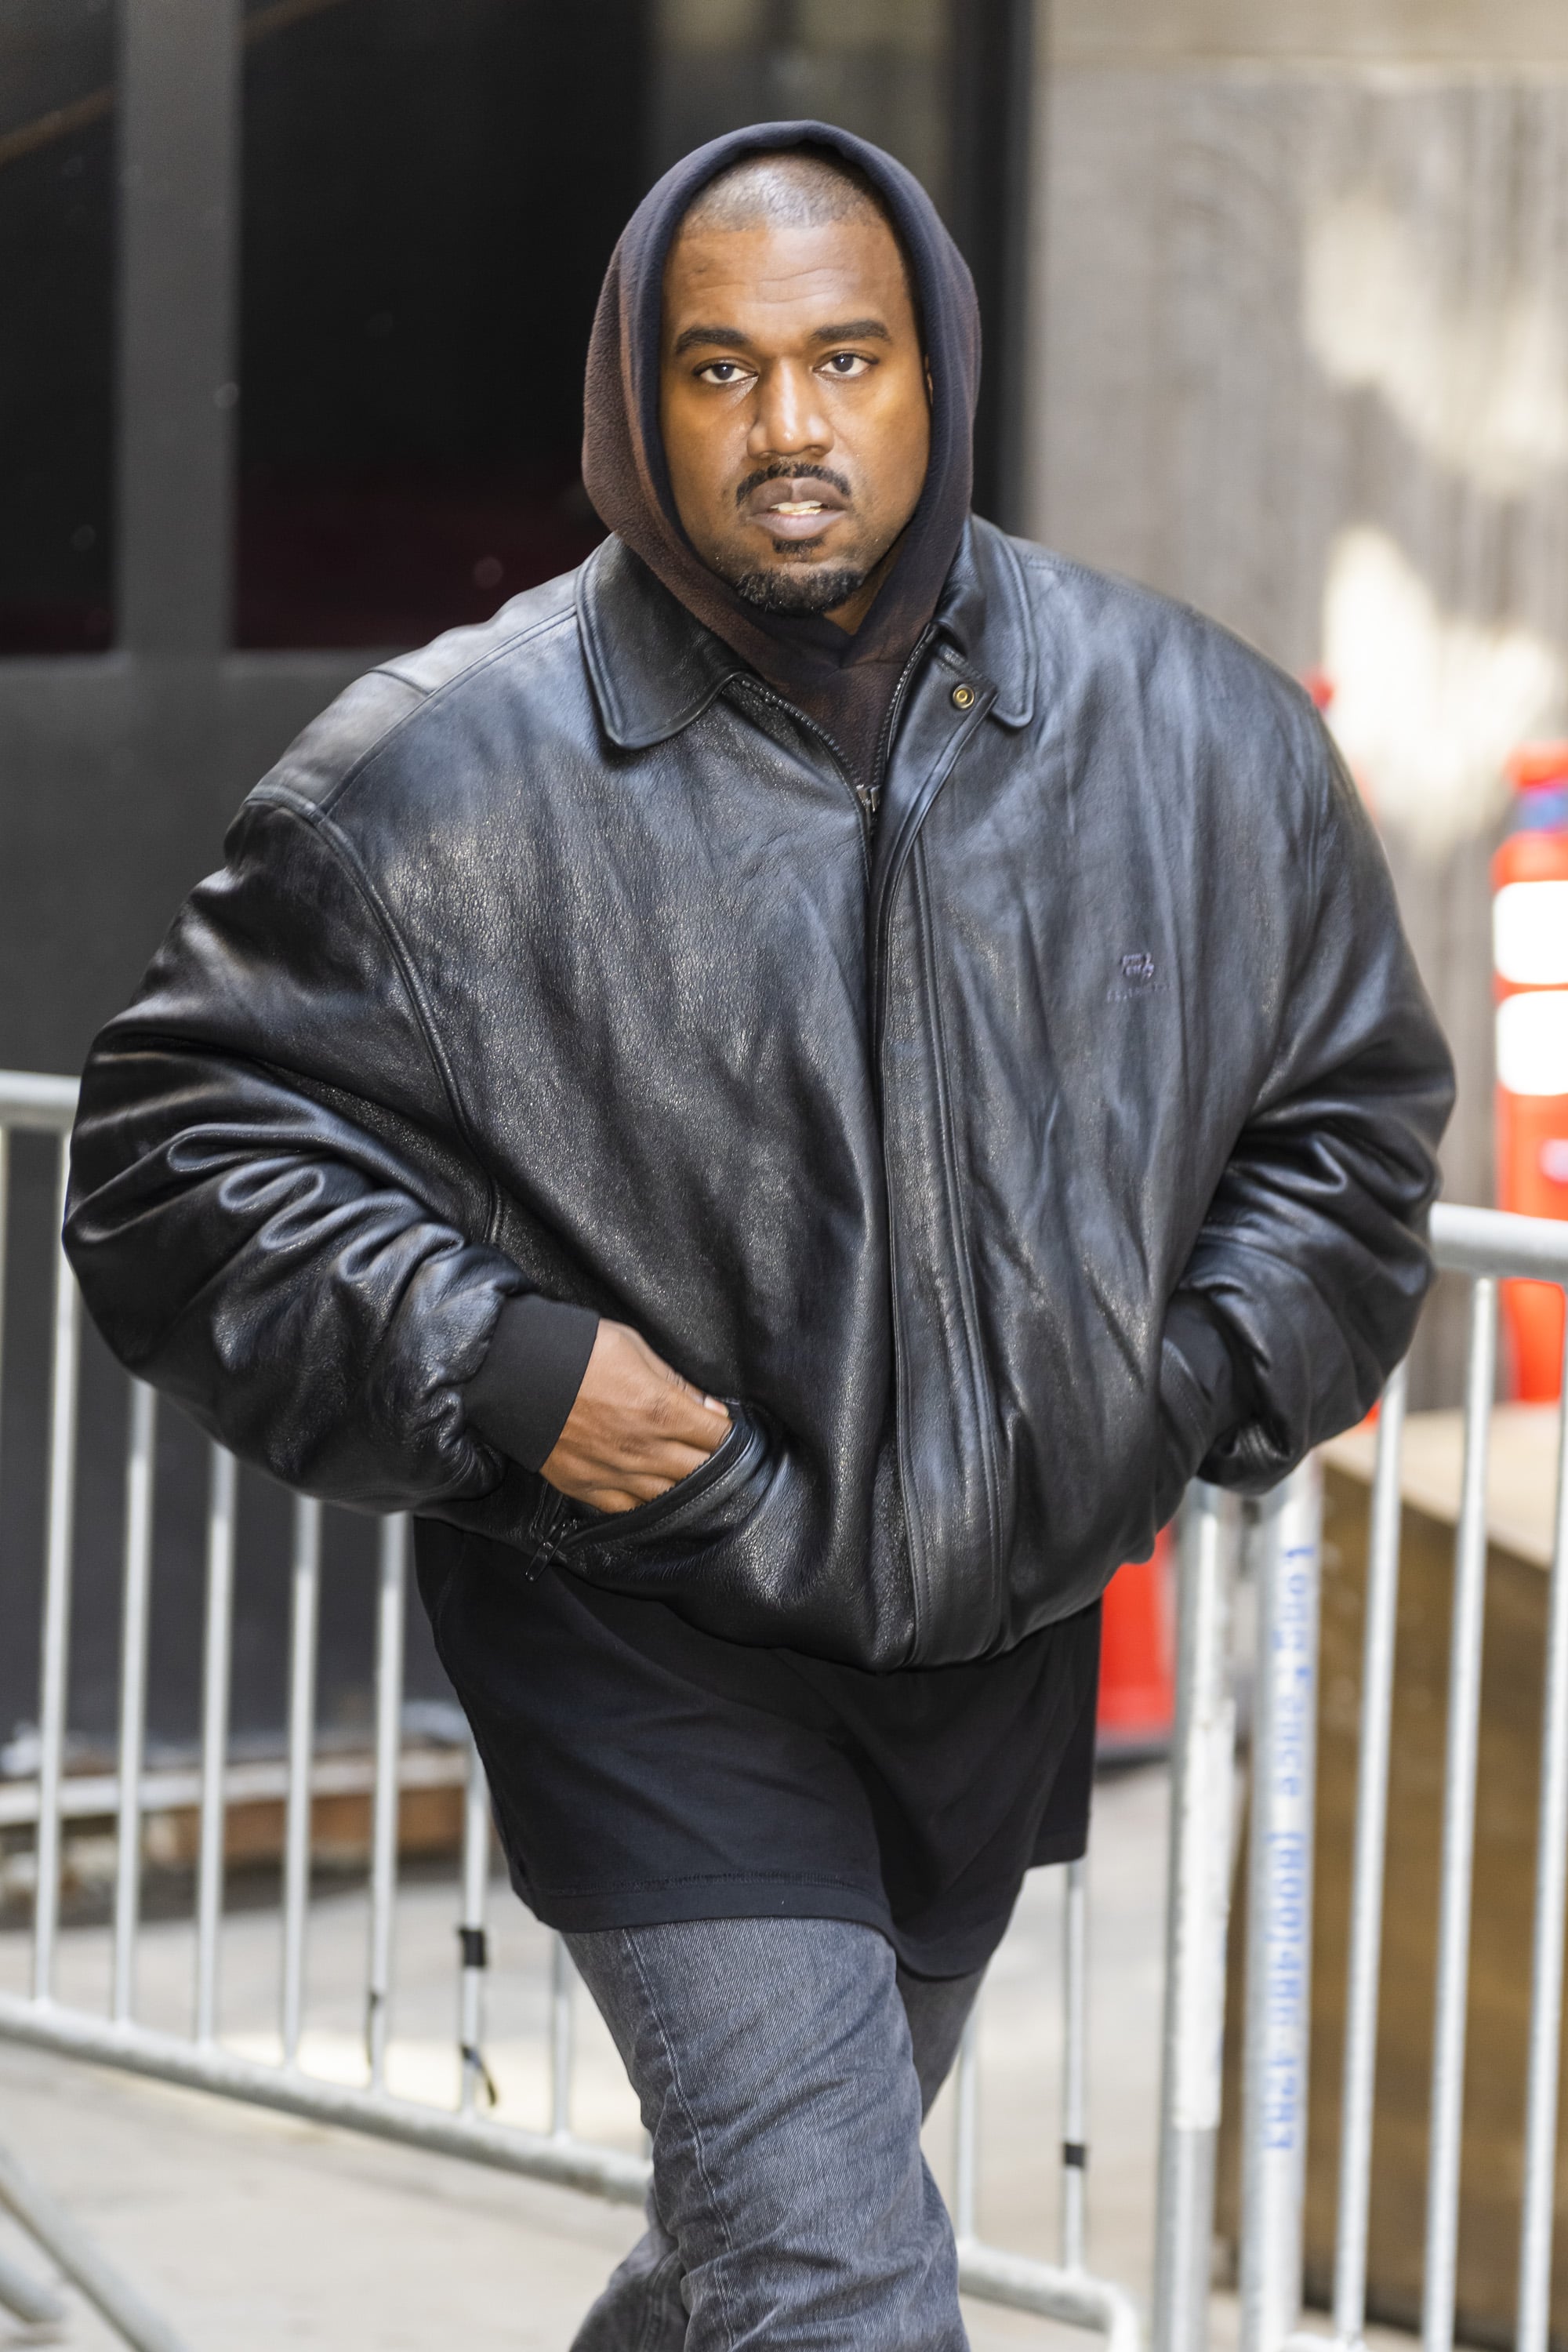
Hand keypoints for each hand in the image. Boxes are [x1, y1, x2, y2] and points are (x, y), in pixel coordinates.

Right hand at [540, 1320, 729, 1514]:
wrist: (514, 1373)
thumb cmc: (576, 1351)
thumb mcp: (634, 1347)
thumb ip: (675, 1382)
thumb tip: (708, 1407)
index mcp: (661, 1411)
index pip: (717, 1436)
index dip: (727, 1432)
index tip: (724, 1428)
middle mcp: (643, 1450)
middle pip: (700, 1471)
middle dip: (713, 1461)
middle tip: (710, 1452)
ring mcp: (615, 1474)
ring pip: (669, 1496)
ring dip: (682, 1486)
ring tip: (683, 1473)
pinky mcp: (586, 1487)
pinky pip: (628, 1509)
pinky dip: (644, 1502)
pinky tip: (649, 1490)